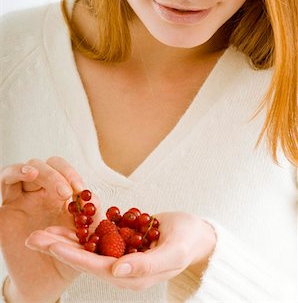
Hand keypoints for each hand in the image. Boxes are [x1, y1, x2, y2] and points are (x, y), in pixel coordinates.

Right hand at [0, 156, 98, 302]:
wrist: (44, 283)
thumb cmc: (68, 258)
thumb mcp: (86, 240)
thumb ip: (92, 219)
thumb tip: (94, 198)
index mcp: (61, 194)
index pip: (64, 170)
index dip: (70, 174)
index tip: (79, 189)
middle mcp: (41, 193)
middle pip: (46, 165)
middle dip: (55, 174)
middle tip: (64, 193)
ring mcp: (21, 199)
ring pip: (23, 170)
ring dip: (32, 170)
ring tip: (34, 174)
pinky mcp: (5, 211)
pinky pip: (3, 184)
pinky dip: (11, 174)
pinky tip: (21, 176)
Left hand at [25, 212, 216, 291]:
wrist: (197, 234)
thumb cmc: (189, 242)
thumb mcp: (173, 253)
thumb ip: (147, 265)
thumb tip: (117, 271)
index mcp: (131, 276)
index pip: (95, 266)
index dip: (72, 255)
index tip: (51, 244)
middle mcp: (121, 268)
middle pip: (84, 258)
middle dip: (59, 247)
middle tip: (34, 237)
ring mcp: (121, 254)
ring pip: (88, 246)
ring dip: (66, 237)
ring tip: (44, 229)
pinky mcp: (122, 241)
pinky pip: (99, 234)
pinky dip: (83, 227)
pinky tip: (69, 218)